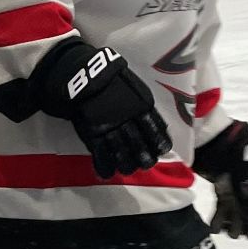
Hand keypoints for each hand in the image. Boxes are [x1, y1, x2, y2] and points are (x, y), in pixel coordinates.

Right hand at [31, 39, 169, 178]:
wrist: (86, 74)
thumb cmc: (112, 79)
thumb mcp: (134, 88)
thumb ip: (142, 105)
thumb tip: (154, 122)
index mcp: (141, 106)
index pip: (155, 129)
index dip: (159, 142)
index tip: (161, 151)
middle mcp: (129, 119)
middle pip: (140, 144)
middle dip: (144, 157)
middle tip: (145, 164)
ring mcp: (110, 127)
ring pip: (122, 152)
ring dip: (126, 164)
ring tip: (127, 170)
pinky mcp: (93, 133)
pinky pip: (100, 154)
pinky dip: (104, 166)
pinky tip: (107, 173)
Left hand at [194, 119, 247, 238]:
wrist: (218, 139)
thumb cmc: (242, 152)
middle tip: (242, 225)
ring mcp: (239, 193)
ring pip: (238, 219)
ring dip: (234, 227)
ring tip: (228, 226)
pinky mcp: (222, 193)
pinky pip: (223, 212)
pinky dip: (219, 221)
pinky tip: (214, 226)